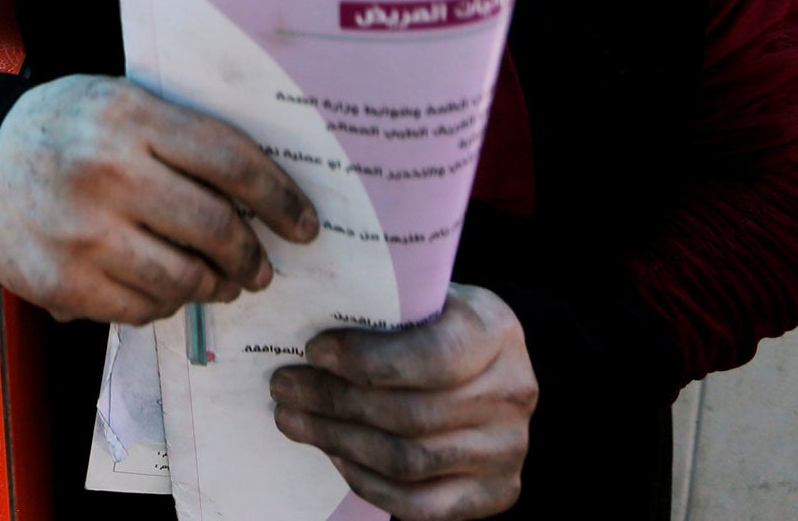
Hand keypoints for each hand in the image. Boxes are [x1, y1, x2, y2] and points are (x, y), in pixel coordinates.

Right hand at [0, 74, 318, 324]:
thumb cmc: (65, 128)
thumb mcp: (122, 102)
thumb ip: (184, 134)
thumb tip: (266, 189)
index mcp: (130, 116)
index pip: (231, 160)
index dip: (280, 197)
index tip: (305, 224)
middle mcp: (107, 172)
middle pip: (216, 227)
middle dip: (252, 256)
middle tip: (261, 266)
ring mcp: (82, 233)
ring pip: (183, 278)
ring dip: (213, 286)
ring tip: (218, 282)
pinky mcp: (61, 282)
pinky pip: (141, 309)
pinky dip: (164, 304)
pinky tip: (165, 289)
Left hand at [270, 284, 535, 519]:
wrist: (488, 366)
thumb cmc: (438, 323)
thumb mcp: (423, 299)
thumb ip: (381, 309)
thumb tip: (299, 321)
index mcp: (495, 330)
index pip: (432, 357)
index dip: (367, 359)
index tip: (314, 351)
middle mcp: (512, 391)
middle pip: (410, 414)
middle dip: (334, 401)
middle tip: (285, 387)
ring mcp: (508, 448)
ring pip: (409, 460)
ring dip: (338, 441)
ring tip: (294, 419)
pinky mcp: (495, 492)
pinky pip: (420, 503)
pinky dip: (368, 481)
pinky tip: (334, 454)